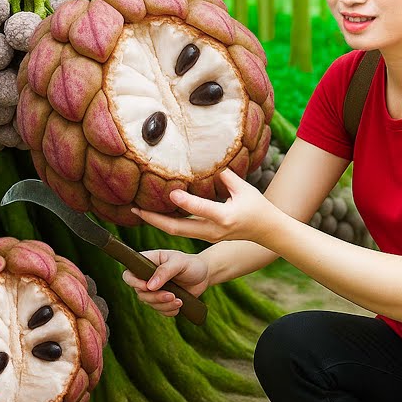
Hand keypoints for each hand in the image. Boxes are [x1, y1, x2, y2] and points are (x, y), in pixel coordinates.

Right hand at [121, 249, 210, 316]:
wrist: (204, 275)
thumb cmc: (190, 264)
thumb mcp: (179, 262)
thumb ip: (164, 271)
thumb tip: (150, 286)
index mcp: (147, 263)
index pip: (129, 274)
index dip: (133, 282)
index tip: (147, 286)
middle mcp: (147, 277)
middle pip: (139, 293)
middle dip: (155, 297)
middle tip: (171, 295)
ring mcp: (154, 290)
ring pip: (149, 303)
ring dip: (164, 305)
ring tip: (179, 300)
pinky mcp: (162, 301)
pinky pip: (160, 311)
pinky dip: (169, 311)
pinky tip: (180, 304)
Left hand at [132, 168, 279, 244]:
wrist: (266, 232)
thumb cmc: (257, 207)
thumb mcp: (244, 188)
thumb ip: (226, 176)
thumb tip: (209, 165)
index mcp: (225, 217)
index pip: (201, 209)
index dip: (186, 202)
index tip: (171, 193)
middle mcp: (213, 230)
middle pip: (179, 228)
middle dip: (155, 220)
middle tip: (135, 209)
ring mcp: (208, 235)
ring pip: (177, 231)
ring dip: (157, 222)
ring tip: (138, 211)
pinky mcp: (205, 236)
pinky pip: (182, 230)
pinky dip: (167, 223)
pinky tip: (155, 215)